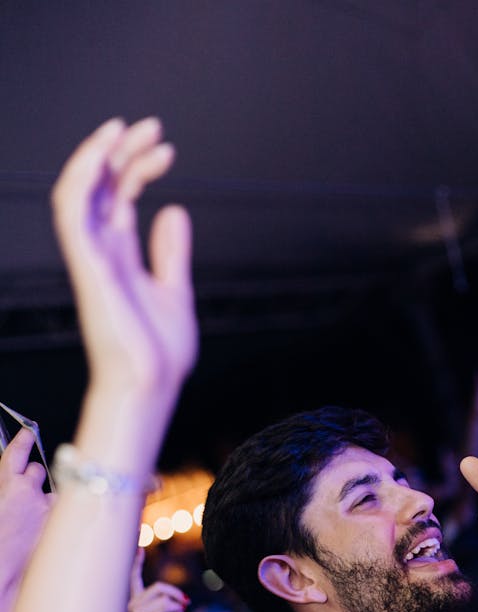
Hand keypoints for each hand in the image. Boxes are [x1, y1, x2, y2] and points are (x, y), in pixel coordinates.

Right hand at [0, 427, 53, 599]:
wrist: (0, 570)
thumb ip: (7, 491)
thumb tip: (14, 484)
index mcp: (6, 484)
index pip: (16, 453)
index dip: (23, 441)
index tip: (28, 434)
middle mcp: (29, 492)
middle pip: (37, 472)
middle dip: (33, 480)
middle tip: (27, 495)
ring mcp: (47, 508)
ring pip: (54, 492)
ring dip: (48, 500)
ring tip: (34, 519)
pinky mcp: (60, 525)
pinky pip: (64, 513)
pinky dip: (58, 518)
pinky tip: (47, 530)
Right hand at [50, 117, 196, 415]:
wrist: (151, 387)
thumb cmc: (160, 352)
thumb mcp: (174, 290)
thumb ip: (170, 252)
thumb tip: (174, 209)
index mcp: (121, 254)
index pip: (121, 194)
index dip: (138, 165)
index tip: (167, 149)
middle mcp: (102, 251)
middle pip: (101, 185)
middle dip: (122, 150)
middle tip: (153, 127)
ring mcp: (92, 258)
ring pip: (77, 191)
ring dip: (96, 155)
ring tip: (122, 129)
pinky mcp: (87, 267)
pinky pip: (71, 213)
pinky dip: (81, 180)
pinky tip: (101, 155)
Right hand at [127, 547, 189, 611]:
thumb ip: (169, 606)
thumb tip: (184, 604)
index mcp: (133, 602)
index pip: (132, 578)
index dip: (136, 561)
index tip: (138, 546)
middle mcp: (131, 605)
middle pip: (158, 588)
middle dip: (176, 594)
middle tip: (187, 603)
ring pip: (164, 598)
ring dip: (177, 607)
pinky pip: (166, 606)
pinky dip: (177, 611)